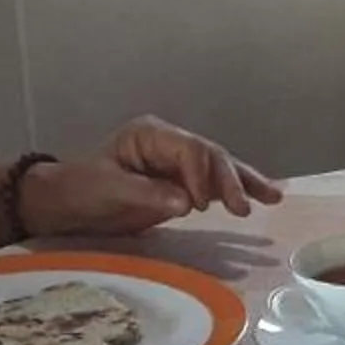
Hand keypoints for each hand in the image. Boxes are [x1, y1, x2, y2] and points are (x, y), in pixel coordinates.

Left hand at [22, 118, 283, 231]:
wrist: (71, 204)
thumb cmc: (84, 190)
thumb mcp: (110, 190)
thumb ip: (147, 193)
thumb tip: (187, 202)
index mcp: (151, 135)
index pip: (189, 149)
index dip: (200, 175)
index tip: (197, 206)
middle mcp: (171, 143)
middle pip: (211, 156)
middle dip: (230, 181)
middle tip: (243, 209)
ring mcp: (179, 162)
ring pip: (220, 167)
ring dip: (245, 183)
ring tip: (274, 197)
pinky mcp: (184, 182)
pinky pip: (215, 185)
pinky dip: (236, 192)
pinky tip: (264, 198)